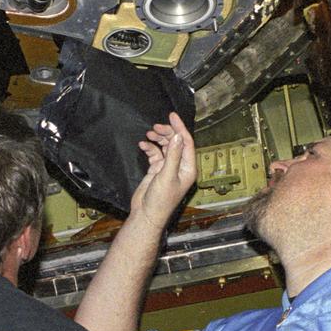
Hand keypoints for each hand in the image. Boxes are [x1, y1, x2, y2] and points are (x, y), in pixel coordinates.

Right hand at [129, 112, 196, 227]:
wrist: (146, 215)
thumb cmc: (160, 201)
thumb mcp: (167, 175)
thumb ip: (172, 155)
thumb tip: (177, 136)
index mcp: (188, 168)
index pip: (186, 143)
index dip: (180, 128)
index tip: (172, 116)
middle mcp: (180, 167)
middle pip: (176, 143)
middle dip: (167, 133)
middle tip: (156, 126)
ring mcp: (168, 168)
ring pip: (165, 147)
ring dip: (158, 139)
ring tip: (149, 134)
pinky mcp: (157, 170)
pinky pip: (155, 154)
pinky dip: (149, 148)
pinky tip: (143, 145)